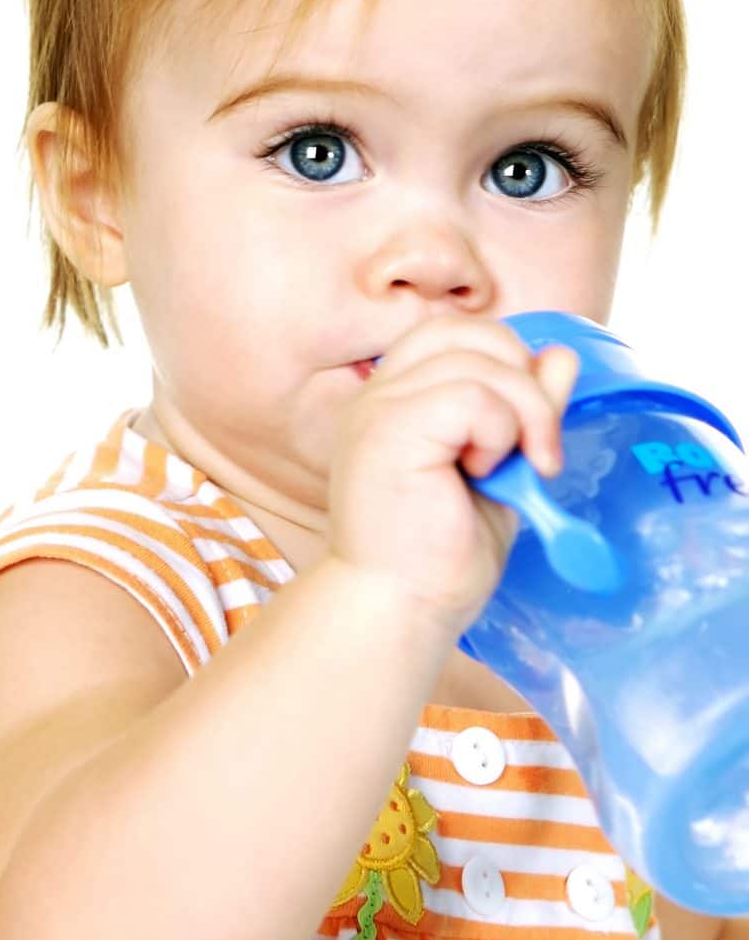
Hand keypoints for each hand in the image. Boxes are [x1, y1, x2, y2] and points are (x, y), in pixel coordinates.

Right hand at [326, 314, 580, 635]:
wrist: (401, 608)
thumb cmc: (440, 554)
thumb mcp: (500, 468)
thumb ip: (524, 411)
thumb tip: (559, 356)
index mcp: (397, 396)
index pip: (459, 332)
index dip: (509, 363)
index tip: (530, 432)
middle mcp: (380, 391)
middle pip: (472, 331)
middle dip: (525, 382)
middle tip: (537, 453)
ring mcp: (379, 406)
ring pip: (481, 360)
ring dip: (523, 415)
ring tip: (513, 472)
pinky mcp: (389, 430)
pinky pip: (472, 396)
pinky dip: (500, 431)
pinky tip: (485, 474)